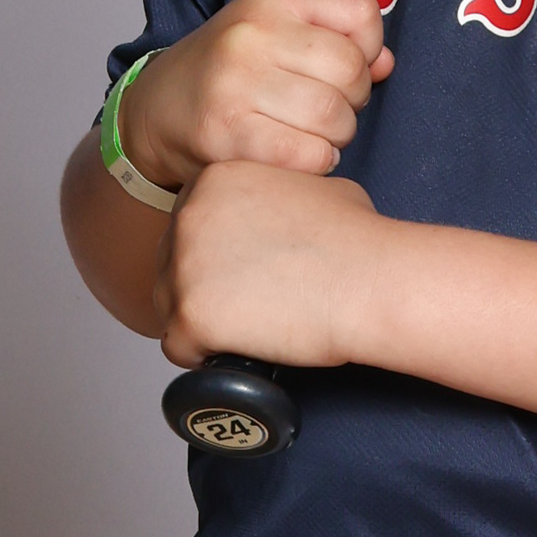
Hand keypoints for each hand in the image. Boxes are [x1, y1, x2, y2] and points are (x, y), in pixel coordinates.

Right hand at [121, 0, 391, 189]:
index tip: (344, 66)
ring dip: (337, 137)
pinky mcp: (227, 135)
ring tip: (312, 135)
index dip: (368, 47)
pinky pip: (307, 155)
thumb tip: (385, 64)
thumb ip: (337, 38)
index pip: (361, 11)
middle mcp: (252, 34)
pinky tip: (297, 156)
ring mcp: (236, 84)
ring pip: (334, 117)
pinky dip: (316, 162)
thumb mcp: (276, 32)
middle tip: (328, 110)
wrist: (155, 111)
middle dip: (353, 100)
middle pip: (352, 71)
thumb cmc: (228, 71)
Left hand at [157, 160, 384, 370]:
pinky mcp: (190, 315)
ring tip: (245, 328)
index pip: (187, 226)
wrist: (368, 279)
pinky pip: (178, 347)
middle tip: (245, 303)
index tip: (238, 272)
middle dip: (203, 287)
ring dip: (201, 320)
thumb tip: (277, 214)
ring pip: (168, 306)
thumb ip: (276, 193)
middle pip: (170, 264)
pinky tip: (238, 350)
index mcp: (213, 181)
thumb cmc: (355, 239)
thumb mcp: (312, 187)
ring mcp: (184, 266)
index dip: (212, 254)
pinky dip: (204, 355)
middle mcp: (189, 216)